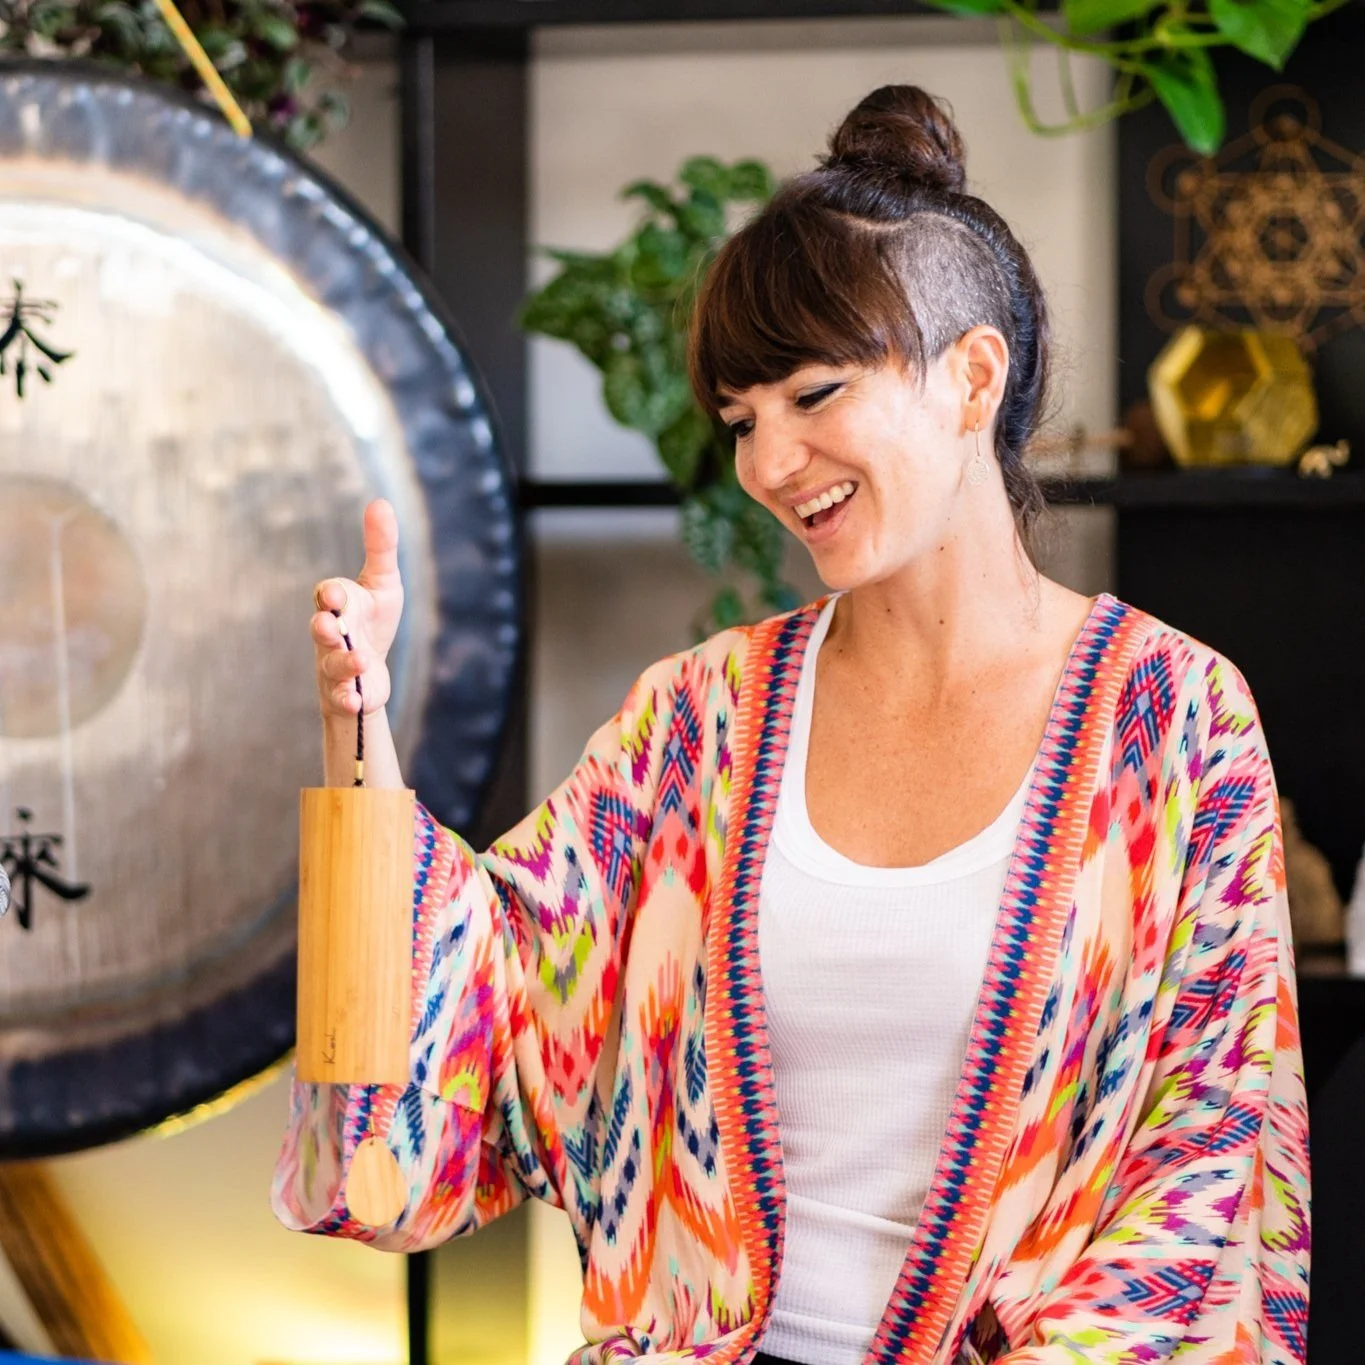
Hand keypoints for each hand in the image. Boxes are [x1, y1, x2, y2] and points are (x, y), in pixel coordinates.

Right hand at [312, 499, 403, 720]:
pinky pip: (341, 697)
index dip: (330, 594)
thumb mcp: (383, 582)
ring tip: (361, 661)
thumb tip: (380, 501)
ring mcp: (333, 664)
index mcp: (337, 604)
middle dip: (324, 627)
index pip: (327, 594)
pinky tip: (357, 701)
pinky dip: (348, 699)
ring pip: (332, 663)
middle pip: (320, 629)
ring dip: (344, 662)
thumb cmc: (372, 619)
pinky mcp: (344, 693)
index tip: (336, 593)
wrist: (369, 670)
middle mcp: (329, 633)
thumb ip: (380, 546)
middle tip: (330, 624)